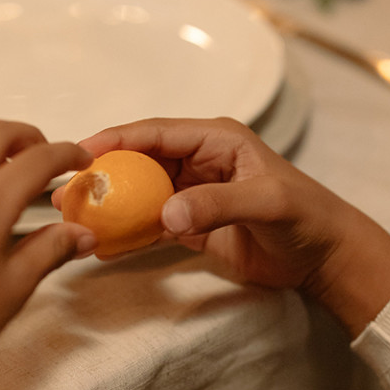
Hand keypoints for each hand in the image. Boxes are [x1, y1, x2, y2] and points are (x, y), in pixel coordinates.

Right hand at [54, 117, 389, 333]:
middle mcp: (199, 160)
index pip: (156, 133)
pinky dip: (126, 233)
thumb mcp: (267, 204)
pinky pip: (150, 224)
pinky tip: (101, 245)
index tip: (81, 154)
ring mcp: (192, 193)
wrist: (324, 257)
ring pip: (139, 193)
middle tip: (65, 190)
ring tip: (71, 217)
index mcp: (216, 139)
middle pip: (139, 161)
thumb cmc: (305, 218)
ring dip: (109, 205)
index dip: (116, 140)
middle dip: (102, 174)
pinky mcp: (191, 225)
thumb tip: (166, 216)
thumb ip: (217, 205)